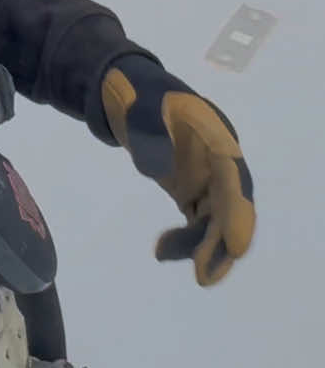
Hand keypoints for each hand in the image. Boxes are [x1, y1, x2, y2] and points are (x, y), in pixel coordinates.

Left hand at [101, 54, 254, 285]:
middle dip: (221, 241)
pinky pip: (199, 223)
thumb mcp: (139, 105)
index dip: (237, 211)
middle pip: (231, 207)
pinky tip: (163, 251)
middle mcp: (220, 163)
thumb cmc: (138, 95)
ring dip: (201, 245)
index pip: (233, 177)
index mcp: (216, 136)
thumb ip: (148, 132)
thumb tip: (157, 167)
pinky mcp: (194, 192)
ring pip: (216, 221)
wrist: (130, 94)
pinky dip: (188, 240)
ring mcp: (209, 179)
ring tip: (163, 253)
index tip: (235, 243)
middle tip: (203, 274)